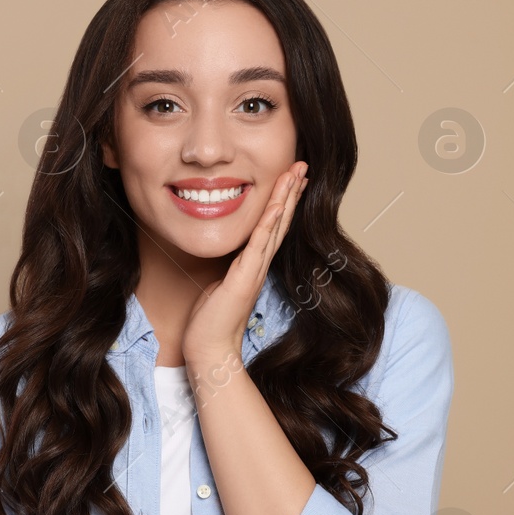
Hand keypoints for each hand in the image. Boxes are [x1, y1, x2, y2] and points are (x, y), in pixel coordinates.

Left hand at [180, 160, 307, 367]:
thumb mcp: (218, 285)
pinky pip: (259, 243)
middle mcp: (258, 264)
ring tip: (297, 174)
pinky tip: (278, 203)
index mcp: (252, 265)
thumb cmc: (210, 322)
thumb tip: (226, 258)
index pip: (272, 226)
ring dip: (286, 198)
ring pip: (274, 226)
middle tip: (303, 166)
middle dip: (291, 191)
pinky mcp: (244, 276)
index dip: (282, 202)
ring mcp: (254, 269)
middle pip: (280, 220)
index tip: (291, 180)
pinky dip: (269, 222)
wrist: (210, 348)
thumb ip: (227, 269)